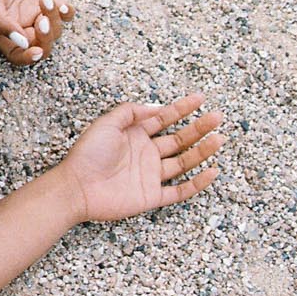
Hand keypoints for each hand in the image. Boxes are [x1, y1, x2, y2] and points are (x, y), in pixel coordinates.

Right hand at [0, 0, 71, 64]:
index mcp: (1, 28)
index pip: (17, 53)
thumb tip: (19, 42)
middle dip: (45, 38)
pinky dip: (66, 11)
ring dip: (55, 20)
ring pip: (54, 28)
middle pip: (40, 43)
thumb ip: (1, 22)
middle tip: (42, 22)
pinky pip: (63, 10)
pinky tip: (60, 3)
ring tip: (46, 1)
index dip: (28, 57)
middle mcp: (19, 21)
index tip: (37, 51)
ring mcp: (34, 8)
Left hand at [54, 92, 226, 223]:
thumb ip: (131, 112)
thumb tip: (156, 106)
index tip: (200, 99)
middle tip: (217, 117)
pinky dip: (197, 182)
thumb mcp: (107, 123)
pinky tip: (212, 171)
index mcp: (135, 135)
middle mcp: (146, 153)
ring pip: (184, 162)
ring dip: (202, 151)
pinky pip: (180, 190)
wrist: (77, 187)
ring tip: (219, 138)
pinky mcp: (152, 196)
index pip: (164, 119)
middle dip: (199, 128)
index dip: (182, 108)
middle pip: (179, 139)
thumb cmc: (88, 154)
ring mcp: (150, 175)